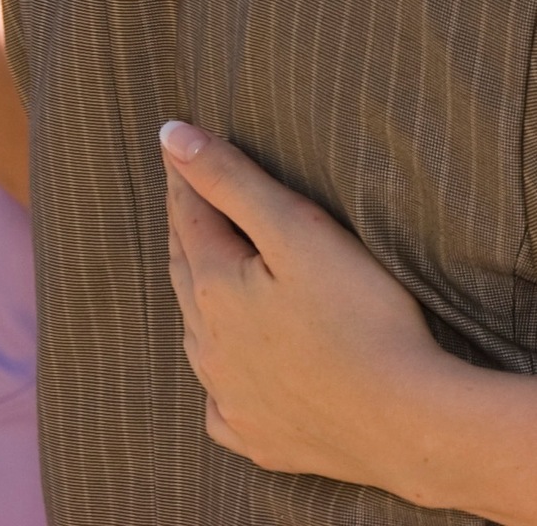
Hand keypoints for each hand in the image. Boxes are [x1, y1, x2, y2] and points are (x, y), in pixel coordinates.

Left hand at [160, 120, 442, 496]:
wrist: (406, 424)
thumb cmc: (360, 315)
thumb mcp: (296, 228)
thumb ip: (231, 180)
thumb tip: (169, 136)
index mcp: (214, 288)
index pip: (189, 215)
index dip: (186, 177)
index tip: (178, 148)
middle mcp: (208, 346)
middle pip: (187, 270)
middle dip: (186, 228)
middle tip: (185, 197)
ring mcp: (231, 398)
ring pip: (196, 334)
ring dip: (196, 296)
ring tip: (201, 269)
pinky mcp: (258, 439)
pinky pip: (221, 402)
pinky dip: (220, 375)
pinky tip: (229, 372)